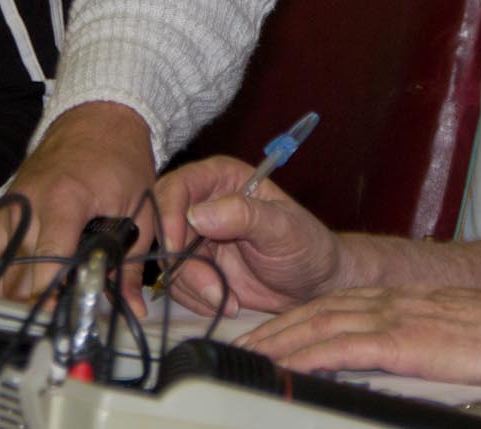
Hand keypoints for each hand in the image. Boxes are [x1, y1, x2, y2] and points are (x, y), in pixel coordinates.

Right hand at [0, 102, 157, 305]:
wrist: (97, 116)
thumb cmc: (122, 158)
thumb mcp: (139, 207)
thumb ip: (131, 262)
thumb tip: (132, 307)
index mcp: (66, 200)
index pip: (48, 261)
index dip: (49, 297)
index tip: (57, 321)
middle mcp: (30, 202)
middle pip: (17, 270)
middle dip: (27, 305)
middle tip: (43, 331)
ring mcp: (12, 204)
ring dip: (6, 295)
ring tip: (20, 322)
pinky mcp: (4, 205)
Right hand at [152, 155, 343, 316]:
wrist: (314, 285)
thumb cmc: (307, 246)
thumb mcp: (282, 228)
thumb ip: (244, 215)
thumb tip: (198, 214)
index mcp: (221, 179)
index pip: (178, 187)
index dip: (169, 215)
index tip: (178, 248)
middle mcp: (203, 204)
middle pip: (166, 228)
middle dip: (183, 264)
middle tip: (214, 288)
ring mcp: (197, 238)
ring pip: (169, 261)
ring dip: (194, 287)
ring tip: (228, 299)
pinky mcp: (197, 268)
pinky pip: (178, 285)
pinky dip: (197, 299)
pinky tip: (227, 302)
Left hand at [237, 285, 480, 392]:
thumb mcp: (450, 337)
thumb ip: (415, 344)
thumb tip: (394, 365)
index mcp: (402, 299)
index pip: (334, 305)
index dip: (295, 320)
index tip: (266, 336)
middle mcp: (392, 301)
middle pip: (317, 312)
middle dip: (275, 330)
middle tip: (239, 348)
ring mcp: (395, 317)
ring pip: (320, 326)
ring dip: (279, 343)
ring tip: (247, 358)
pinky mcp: (403, 341)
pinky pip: (344, 347)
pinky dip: (308, 355)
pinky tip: (286, 365)